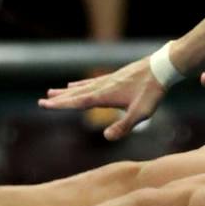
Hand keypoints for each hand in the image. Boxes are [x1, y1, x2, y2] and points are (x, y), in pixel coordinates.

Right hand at [37, 57, 165, 140]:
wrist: (162, 67)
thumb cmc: (152, 91)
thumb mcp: (141, 113)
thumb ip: (124, 126)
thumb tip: (107, 138)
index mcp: (105, 95)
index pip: (78, 102)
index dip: (60, 105)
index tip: (44, 105)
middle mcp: (102, 86)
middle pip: (75, 94)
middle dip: (59, 99)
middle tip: (42, 100)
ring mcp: (108, 79)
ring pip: (82, 87)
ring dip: (66, 91)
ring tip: (52, 92)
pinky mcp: (114, 76)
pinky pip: (91, 82)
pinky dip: (80, 84)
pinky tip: (75, 84)